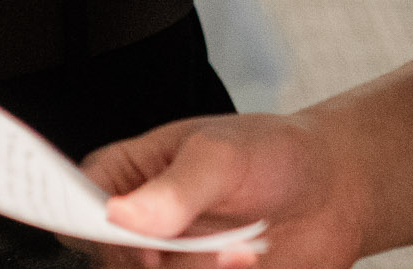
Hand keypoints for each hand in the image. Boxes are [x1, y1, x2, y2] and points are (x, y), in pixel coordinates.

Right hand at [86, 114, 355, 265]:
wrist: (335, 192)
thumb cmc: (271, 154)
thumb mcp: (221, 156)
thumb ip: (175, 189)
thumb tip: (122, 215)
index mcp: (127, 180)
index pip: (78, 209)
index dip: (92, 231)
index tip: (136, 246)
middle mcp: (142, 231)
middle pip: (113, 263)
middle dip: (157, 262)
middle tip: (192, 253)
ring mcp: (173, 267)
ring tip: (242, 253)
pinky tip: (252, 260)